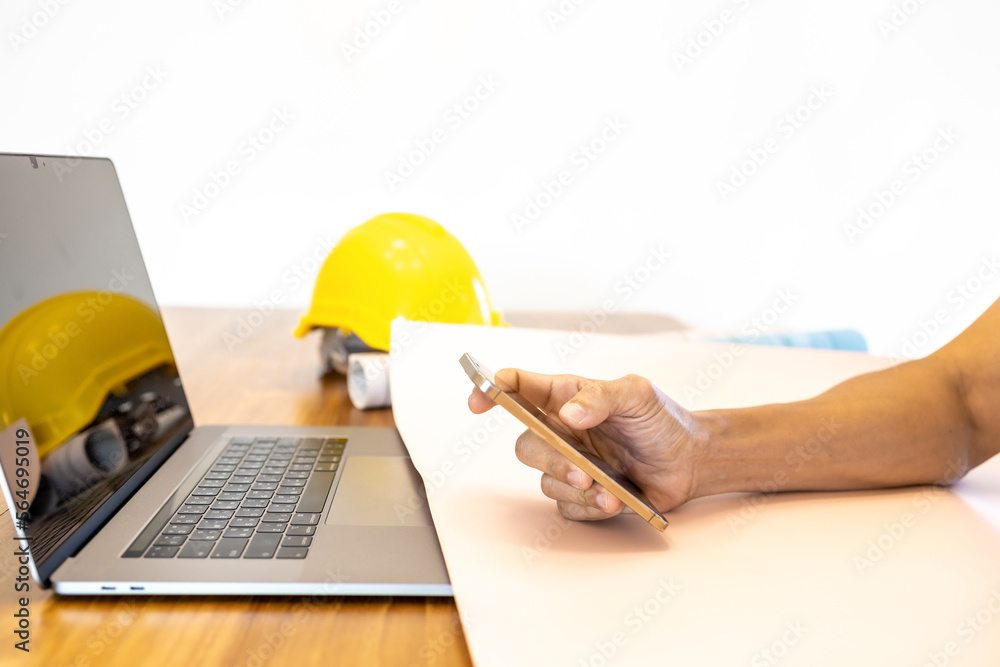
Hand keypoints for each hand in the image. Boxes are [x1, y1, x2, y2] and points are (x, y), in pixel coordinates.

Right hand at [468, 369, 707, 521]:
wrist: (689, 461)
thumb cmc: (660, 420)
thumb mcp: (637, 395)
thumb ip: (600, 398)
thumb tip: (568, 413)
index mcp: (567, 397)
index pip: (519, 388)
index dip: (492, 390)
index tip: (479, 400)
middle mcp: (561, 430)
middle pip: (526, 445)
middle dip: (550, 462)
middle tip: (581, 471)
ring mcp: (569, 462)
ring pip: (543, 480)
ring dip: (576, 489)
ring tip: (611, 490)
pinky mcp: (581, 493)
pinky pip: (566, 506)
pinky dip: (589, 506)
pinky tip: (614, 499)